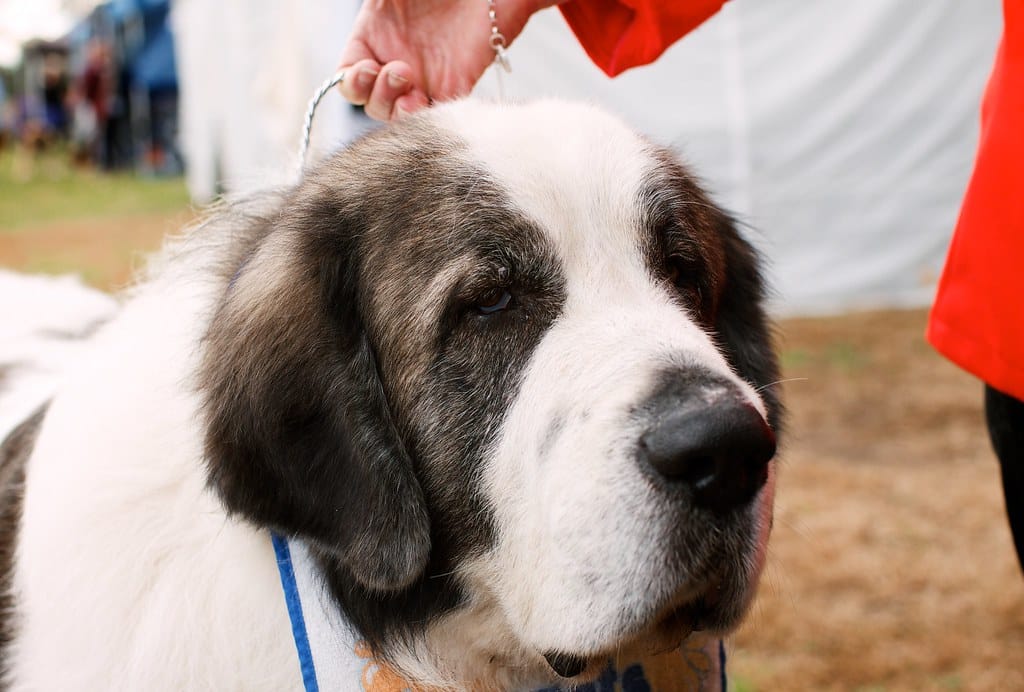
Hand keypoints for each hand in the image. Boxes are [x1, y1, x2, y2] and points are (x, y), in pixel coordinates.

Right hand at [337, 0, 555, 120]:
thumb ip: (372, 5)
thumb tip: (364, 12)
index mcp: (374, 40)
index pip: (350, 79)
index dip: (352, 83)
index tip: (367, 69)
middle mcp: (396, 63)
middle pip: (372, 103)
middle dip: (378, 96)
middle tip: (400, 72)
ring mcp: (424, 79)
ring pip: (398, 115)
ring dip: (397, 112)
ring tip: (411, 94)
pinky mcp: (453, 88)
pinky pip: (432, 116)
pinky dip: (424, 117)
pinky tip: (425, 103)